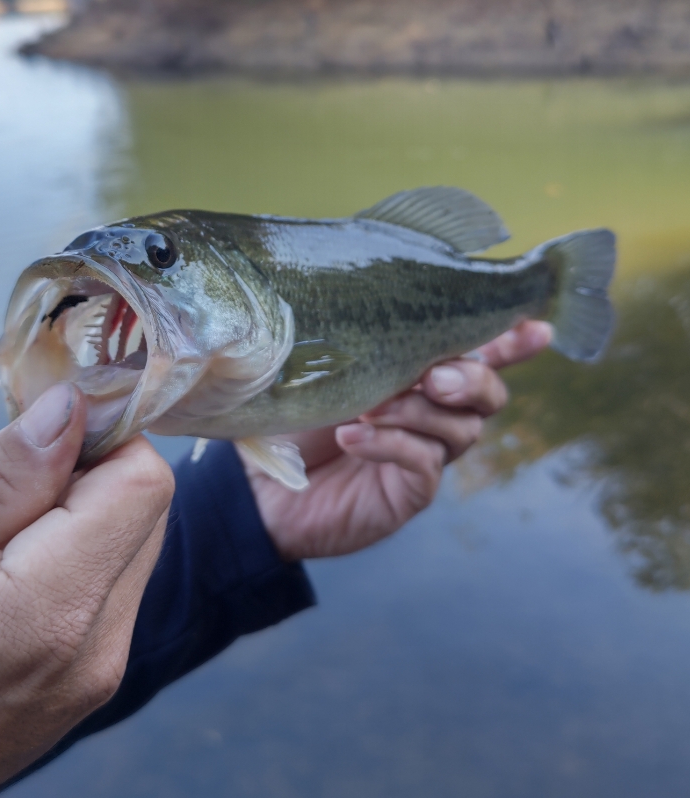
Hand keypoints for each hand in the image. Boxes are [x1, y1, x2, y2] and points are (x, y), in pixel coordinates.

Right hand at [0, 383, 172, 797]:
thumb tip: (71, 407)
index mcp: (49, 610)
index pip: (143, 482)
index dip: (101, 435)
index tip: (41, 427)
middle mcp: (97, 649)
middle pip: (147, 510)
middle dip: (89, 472)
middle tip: (1, 485)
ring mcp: (98, 677)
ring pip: (133, 547)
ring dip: (80, 517)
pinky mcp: (88, 688)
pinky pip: (113, 592)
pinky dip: (75, 560)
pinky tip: (2, 574)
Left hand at [246, 320, 551, 559]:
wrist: (261, 487)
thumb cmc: (291, 415)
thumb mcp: (321, 368)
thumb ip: (356, 343)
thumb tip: (364, 305)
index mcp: (421, 372)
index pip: (479, 352)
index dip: (513, 342)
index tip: (537, 328)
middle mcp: (435, 412)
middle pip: (488, 393)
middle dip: (470, 378)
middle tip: (432, 378)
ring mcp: (427, 453)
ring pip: (461, 428)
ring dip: (420, 411)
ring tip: (372, 408)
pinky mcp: (410, 491)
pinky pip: (424, 463)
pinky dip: (392, 444)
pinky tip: (354, 438)